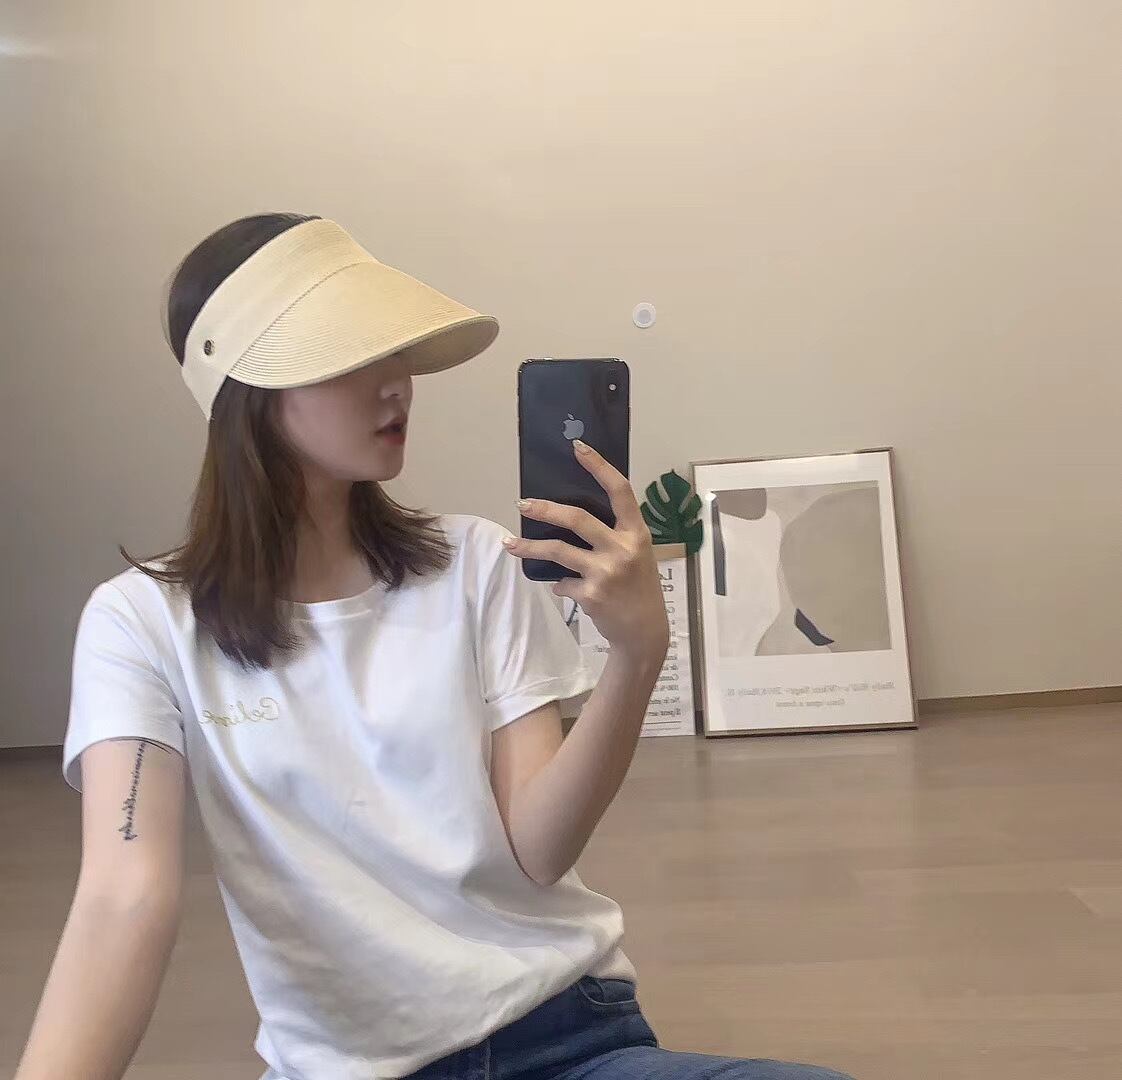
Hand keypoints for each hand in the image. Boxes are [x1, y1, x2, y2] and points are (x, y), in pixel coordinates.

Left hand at [504, 440, 669, 664]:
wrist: (644, 633)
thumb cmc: (639, 589)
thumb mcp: (637, 556)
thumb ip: (614, 536)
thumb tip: (570, 520)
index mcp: (636, 534)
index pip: (620, 491)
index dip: (599, 467)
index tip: (578, 448)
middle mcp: (622, 549)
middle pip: (577, 519)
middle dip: (545, 509)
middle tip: (522, 504)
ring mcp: (605, 572)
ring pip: (558, 551)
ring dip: (529, 547)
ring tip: (510, 545)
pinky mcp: (591, 594)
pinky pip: (562, 582)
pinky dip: (559, 584)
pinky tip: (564, 588)